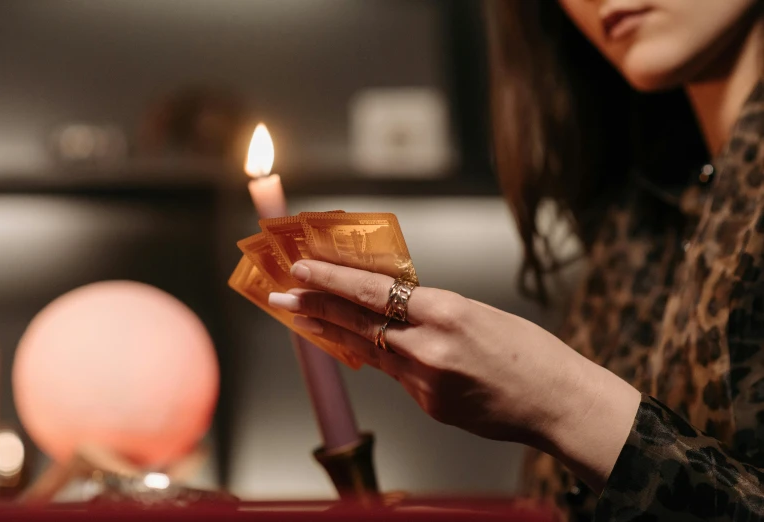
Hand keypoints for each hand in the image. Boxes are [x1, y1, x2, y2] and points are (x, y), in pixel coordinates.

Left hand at [268, 260, 640, 492]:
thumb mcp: (480, 313)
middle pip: (357, 323)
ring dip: (337, 332)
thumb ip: (431, 310)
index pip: (373, 291)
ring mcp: (426, 382)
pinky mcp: (429, 406)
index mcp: (447, 312)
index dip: (332, 279)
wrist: (557, 404)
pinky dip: (379, 358)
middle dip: (314, 307)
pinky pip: (395, 376)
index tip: (302, 267)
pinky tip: (367, 348)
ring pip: (370, 351)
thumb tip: (391, 305)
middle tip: (281, 293)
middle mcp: (430, 348)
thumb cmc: (530, 352)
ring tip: (306, 318)